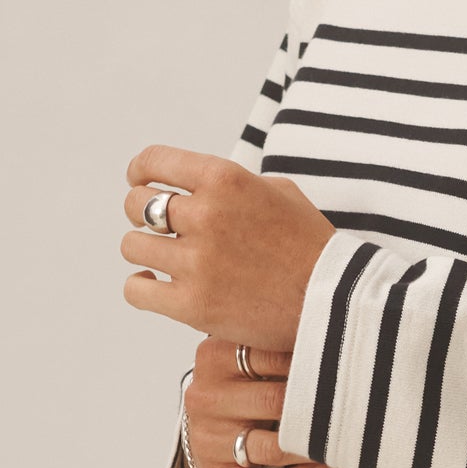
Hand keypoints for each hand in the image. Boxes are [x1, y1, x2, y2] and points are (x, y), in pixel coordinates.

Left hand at [122, 143, 335, 350]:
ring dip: (145, 251)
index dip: (139, 170)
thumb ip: (232, 184)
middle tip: (155, 226)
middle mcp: (206, 215)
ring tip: (163, 258)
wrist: (334, 300)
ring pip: (132, 247)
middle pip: (137, 204)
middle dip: (141, 213)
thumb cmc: (309, 244)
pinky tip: (154, 286)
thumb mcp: (278, 191)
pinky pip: (136, 291)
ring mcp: (197, 262)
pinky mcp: (192, 305)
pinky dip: (140, 288)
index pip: (154, 161)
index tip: (138, 180)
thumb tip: (194, 186)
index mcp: (225, 179)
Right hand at [178, 337, 328, 467]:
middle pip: (274, 402)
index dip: (312, 362)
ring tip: (340, 442)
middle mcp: (205, 398)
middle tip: (353, 406)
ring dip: (311, 447)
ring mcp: (207, 439)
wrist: (211, 422)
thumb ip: (283, 342)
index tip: (343, 367)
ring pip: (272, 448)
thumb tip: (335, 338)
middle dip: (317, 407)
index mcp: (214, 358)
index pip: (272, 355)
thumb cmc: (245, 383)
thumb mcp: (253, 353)